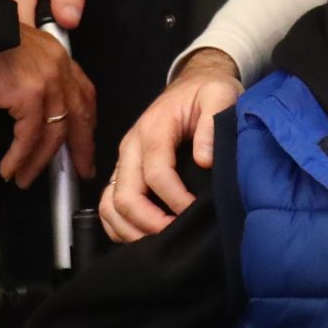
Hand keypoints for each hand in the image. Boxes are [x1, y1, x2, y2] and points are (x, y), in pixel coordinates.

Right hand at [0, 23, 96, 187]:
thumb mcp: (16, 58)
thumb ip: (31, 78)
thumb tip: (33, 114)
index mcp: (56, 56)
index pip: (83, 93)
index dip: (86, 122)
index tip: (85, 142)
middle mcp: (58, 65)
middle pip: (79, 115)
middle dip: (81, 148)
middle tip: (80, 170)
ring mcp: (47, 79)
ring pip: (54, 132)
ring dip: (39, 161)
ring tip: (26, 178)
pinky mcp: (30, 93)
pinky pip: (29, 136)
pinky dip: (19, 157)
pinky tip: (10, 169)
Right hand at [100, 51, 240, 242]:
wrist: (192, 83)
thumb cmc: (207, 92)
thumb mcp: (220, 94)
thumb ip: (213, 122)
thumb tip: (204, 160)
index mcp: (154, 128)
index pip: (156, 174)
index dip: (176, 200)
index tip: (197, 213)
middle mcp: (131, 147)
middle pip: (126, 196)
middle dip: (150, 223)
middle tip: (178, 238)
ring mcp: (124, 162)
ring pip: (110, 206)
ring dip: (132, 230)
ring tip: (161, 243)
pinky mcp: (124, 173)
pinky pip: (108, 207)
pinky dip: (120, 227)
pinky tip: (144, 237)